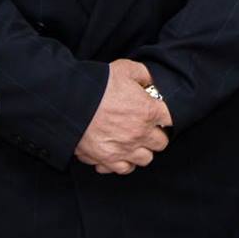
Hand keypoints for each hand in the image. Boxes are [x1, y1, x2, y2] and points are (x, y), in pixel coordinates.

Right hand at [74, 59, 172, 174]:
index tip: (158, 114)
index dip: (165, 117)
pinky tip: (117, 152)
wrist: (67, 102)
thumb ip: (144, 75)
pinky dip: (122, 162)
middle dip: (155, 135)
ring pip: (145, 159)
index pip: (171, 120)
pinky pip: (123, 169)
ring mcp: (124, 149)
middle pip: (161, 143)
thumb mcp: (125, 68)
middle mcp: (139, 134)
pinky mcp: (106, 159)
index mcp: (148, 111)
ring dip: (141, 150)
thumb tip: (150, 81)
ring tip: (133, 142)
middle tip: (146, 129)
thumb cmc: (96, 85)